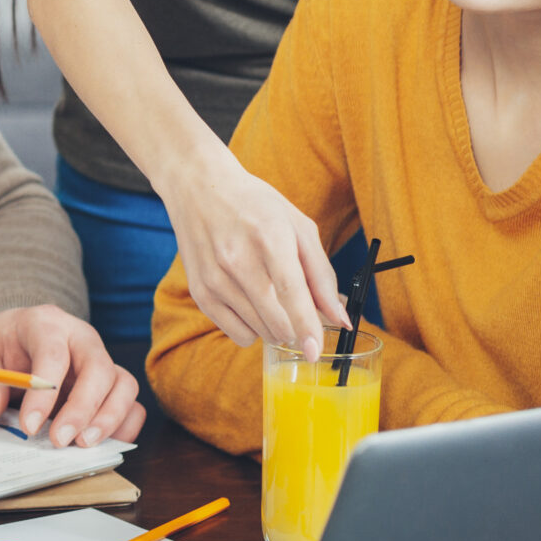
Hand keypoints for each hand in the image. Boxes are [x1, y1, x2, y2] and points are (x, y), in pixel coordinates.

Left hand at [0, 305, 143, 447]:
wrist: (18, 336)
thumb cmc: (2, 344)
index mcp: (46, 323)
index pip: (53, 353)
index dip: (43, 392)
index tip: (29, 426)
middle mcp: (81, 338)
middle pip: (98, 368)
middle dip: (82, 409)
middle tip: (60, 440)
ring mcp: (102, 360)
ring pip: (123, 385)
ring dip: (108, 419)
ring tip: (83, 445)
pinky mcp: (112, 384)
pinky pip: (132, 404)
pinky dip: (124, 426)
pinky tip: (103, 444)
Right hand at [154, 143, 347, 350]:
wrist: (199, 189)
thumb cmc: (254, 205)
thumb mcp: (298, 227)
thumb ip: (322, 274)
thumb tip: (340, 317)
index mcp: (269, 237)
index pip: (291, 292)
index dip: (307, 326)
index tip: (315, 352)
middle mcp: (237, 259)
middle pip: (276, 320)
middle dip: (297, 329)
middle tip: (300, 312)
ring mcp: (215, 278)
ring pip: (259, 332)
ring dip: (276, 328)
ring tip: (271, 297)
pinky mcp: (200, 292)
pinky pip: (237, 334)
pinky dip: (253, 329)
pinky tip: (252, 304)